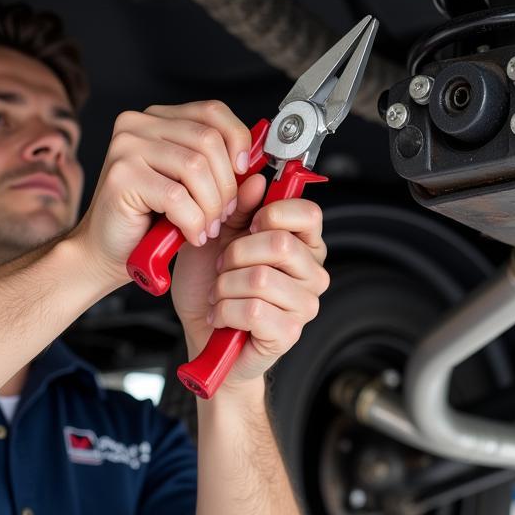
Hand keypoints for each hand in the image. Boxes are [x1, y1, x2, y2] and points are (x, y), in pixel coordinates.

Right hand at [66, 101, 252, 289]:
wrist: (107, 251)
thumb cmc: (152, 220)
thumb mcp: (196, 190)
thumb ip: (226, 176)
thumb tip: (257, 175)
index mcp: (159, 118)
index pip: (213, 111)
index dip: (238, 139)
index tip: (244, 170)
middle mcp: (139, 124)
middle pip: (209, 140)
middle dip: (226, 184)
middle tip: (224, 213)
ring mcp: (126, 147)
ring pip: (196, 167)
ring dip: (211, 206)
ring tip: (207, 226)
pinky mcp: (121, 176)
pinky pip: (177, 197)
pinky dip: (193, 221)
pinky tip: (191, 234)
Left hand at [172, 188, 329, 388]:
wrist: (201, 334)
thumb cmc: (212, 286)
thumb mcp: (219, 237)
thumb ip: (238, 208)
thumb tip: (255, 180)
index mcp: (303, 244)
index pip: (309, 214)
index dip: (274, 213)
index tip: (249, 225)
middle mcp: (312, 272)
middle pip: (280, 244)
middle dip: (237, 253)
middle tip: (224, 267)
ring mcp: (305, 304)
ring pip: (260, 278)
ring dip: (225, 286)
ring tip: (220, 294)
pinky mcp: (290, 332)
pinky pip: (253, 310)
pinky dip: (225, 311)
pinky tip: (222, 315)